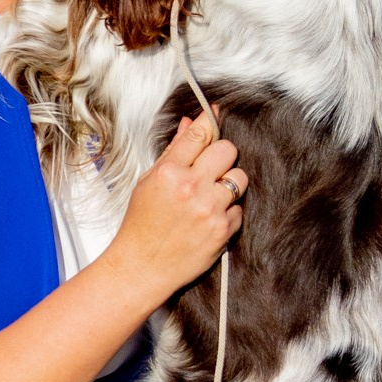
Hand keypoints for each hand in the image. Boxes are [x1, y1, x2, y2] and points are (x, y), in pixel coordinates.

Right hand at [111, 113, 245, 302]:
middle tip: (210, 169)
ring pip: (240, 177)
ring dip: (229, 183)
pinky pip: (239, 208)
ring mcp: (209, 209)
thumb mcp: (148, 182)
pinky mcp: (222, 230)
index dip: (210, 121)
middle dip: (221, 156)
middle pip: (228, 150)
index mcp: (169, 172)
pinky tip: (209, 219)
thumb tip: (190, 125)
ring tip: (211, 196)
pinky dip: (228, 212)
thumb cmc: (141, 224)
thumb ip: (173, 152)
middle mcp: (191, 187)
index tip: (215, 115)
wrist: (143, 267)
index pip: (200, 134)